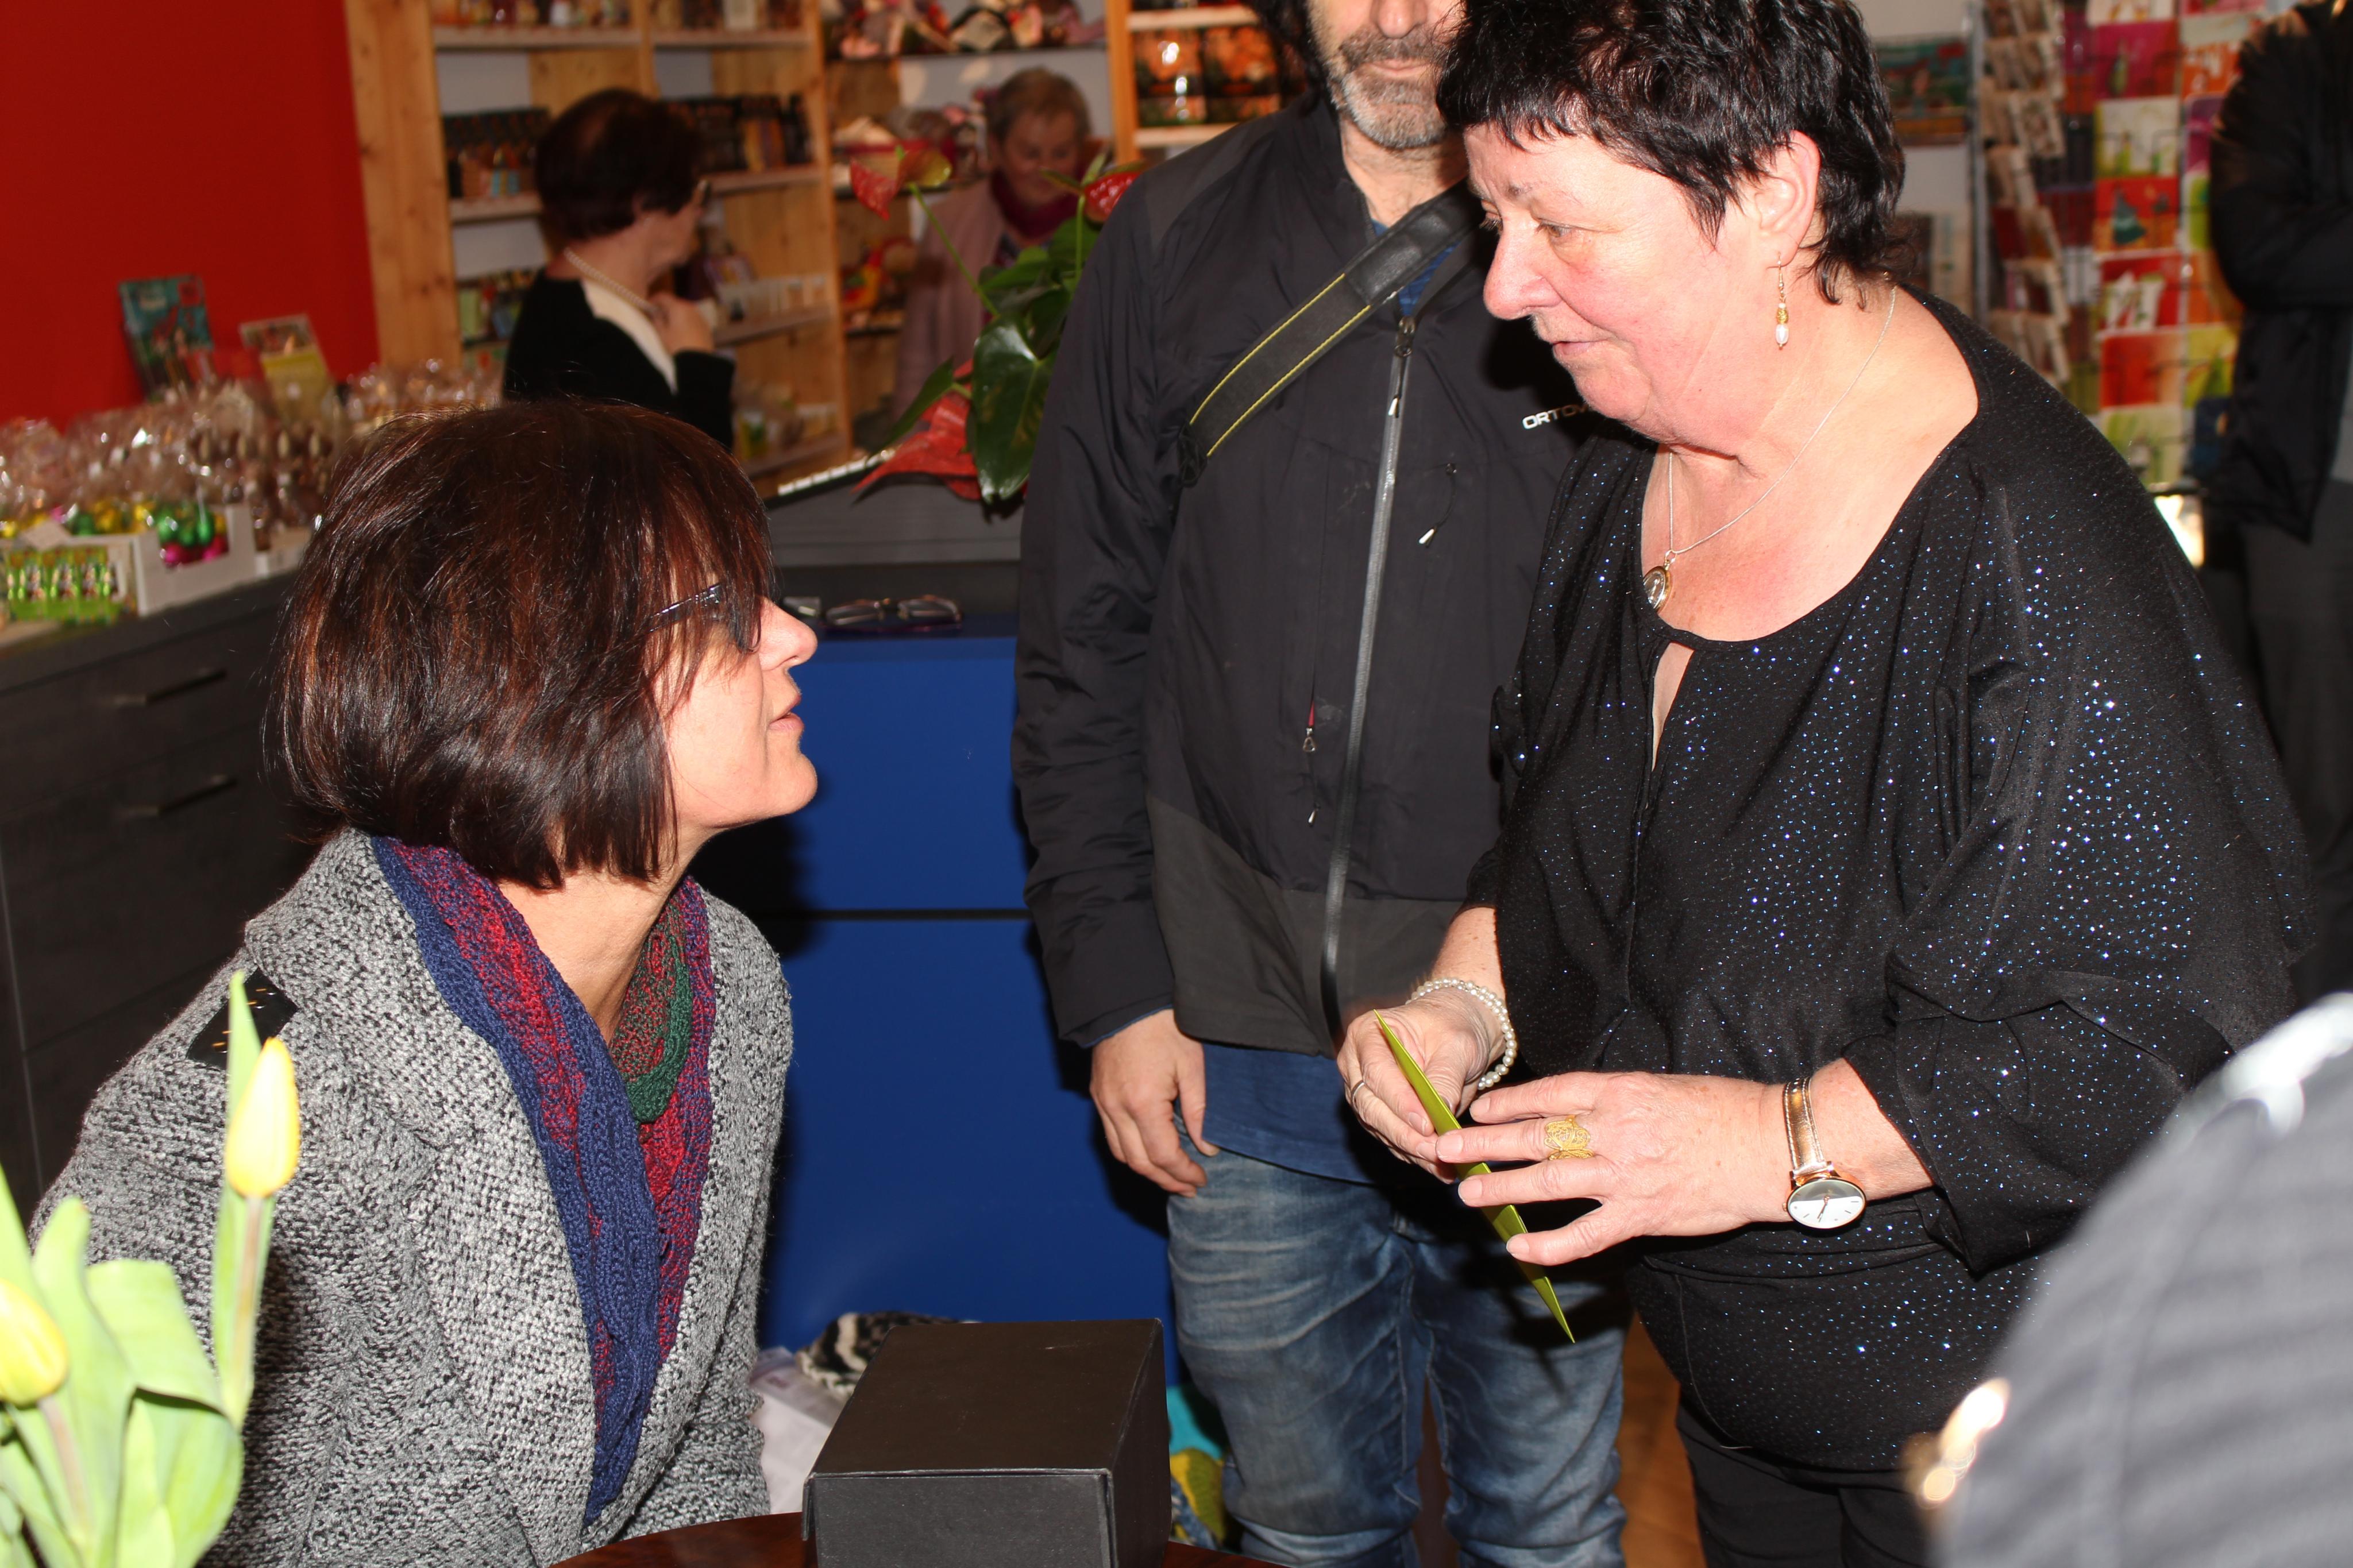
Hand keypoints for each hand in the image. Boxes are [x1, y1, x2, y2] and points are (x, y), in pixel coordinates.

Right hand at [649, 292, 715, 354]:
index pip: (663, 297)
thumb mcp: (662, 333)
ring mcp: (700, 316)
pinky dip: (685, 321)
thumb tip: (654, 313)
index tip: (648, 307)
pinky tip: (681, 331)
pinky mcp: (705, 326)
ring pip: (684, 310)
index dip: (653, 300)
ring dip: (676, 314)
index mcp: (678, 307)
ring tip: (669, 325)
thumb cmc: (677, 346)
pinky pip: (692, 318)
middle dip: (665, 308)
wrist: (697, 360)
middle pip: (675, 302)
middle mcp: (691, 308)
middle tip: (657, 316)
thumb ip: (657, 320)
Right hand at [1090, 1010, 1218, 1195]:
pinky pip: (1111, 1135)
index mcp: (1143, 1103)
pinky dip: (1130, 1151)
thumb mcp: (1192, 1065)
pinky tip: (1149, 1150)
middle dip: (1166, 1180)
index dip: (1184, 1173)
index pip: (1164, 1156)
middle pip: (1139, 1163)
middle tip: (1190, 1188)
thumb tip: (1207, 1147)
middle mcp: (1116, 1109)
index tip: (1202, 1179)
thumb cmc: (1164, 1025)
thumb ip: (1199, 1111)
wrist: (1127, 999)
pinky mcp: (1097, 1095)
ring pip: (1121, 1154)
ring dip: (1146, 1170)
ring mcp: (1102, 1102)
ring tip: (1171, 1176)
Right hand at [1334, 991, 1498, 1175]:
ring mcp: (1362, 1090)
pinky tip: (1437, 1165)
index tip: (1426, 1124)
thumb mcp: (1457, 1045)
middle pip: (1371, 1106)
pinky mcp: (1375, 1113)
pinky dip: (1412, 1153)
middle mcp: (1355, 1064)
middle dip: (1404, 1133)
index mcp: (1367, 1033)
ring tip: (1442, 1164)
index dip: (1400, 1101)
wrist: (1453, 1032)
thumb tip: (1441, 1110)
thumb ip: (1446, 1076)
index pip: (1377, 1072)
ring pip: (1378, 1127)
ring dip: (1410, 1149)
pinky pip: (1389, 1138)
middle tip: (1436, 1151)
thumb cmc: (1451, 1028)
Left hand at [1435, 1071, 1788, 1265]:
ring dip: (1503, 1189)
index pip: (1548, 1094)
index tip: (1478, 1110)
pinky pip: (1586, 1234)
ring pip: (1548, 1182)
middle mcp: (1614, 1130)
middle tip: (1443, 1150)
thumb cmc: (1724, 1111)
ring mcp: (1626, 1174)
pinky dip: (1551, 1245)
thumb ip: (1617, 1100)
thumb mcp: (1663, 1087)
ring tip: (1466, 1195)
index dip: (1508, 1103)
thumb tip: (1576, 1110)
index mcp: (1620, 1091)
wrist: (1771, 1147)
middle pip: (1534, 1136)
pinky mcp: (1643, 1214)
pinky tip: (1520, 1250)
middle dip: (1483, 1144)